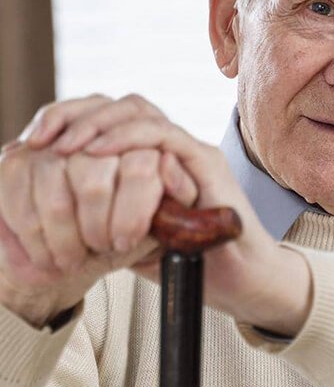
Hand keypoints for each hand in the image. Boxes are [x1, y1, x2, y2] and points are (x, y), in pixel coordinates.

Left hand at [22, 94, 312, 334]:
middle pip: (124, 107)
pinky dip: (130, 138)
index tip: (37, 139)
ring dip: (99, 124)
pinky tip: (99, 151)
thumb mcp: (136, 234)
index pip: (114, 119)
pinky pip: (167, 137)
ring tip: (67, 144)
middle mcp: (176, 148)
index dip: (73, 120)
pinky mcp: (208, 164)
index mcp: (158, 160)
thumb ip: (111, 211)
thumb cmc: (194, 260)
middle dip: (79, 116)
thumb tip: (62, 200)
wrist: (243, 280)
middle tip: (45, 138)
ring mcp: (192, 153)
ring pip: (143, 113)